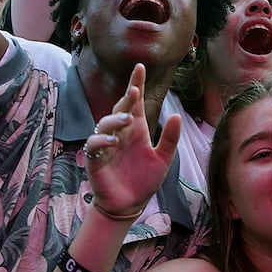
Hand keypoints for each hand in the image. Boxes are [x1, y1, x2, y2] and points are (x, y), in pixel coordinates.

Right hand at [85, 64, 180, 220]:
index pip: (136, 102)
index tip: (140, 67)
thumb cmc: (145, 180)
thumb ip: (169, 138)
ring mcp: (106, 144)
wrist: (130, 205)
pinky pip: (94, 144)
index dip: (137, 84)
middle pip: (121, 108)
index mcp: (137, 129)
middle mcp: (121, 133)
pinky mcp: (95, 159)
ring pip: (105, 123)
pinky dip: (102, 140)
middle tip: (135, 90)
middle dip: (127, 98)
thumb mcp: (163, 159)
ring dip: (115, 118)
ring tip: (127, 118)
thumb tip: (177, 115)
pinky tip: (113, 141)